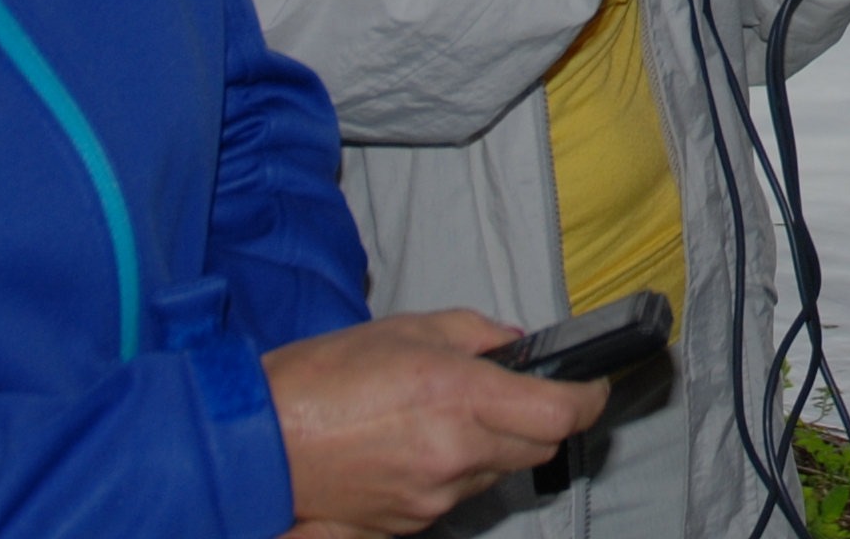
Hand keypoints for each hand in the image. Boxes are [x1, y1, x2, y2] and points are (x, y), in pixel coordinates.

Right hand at [266, 310, 601, 537]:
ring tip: (446, 414)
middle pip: (539, 446)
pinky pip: (457, 493)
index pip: (560, 413)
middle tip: (515, 392)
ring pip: (498, 470)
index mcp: (458, 397)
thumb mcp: (406, 329)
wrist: (258, 445)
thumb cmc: (320, 380)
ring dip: (494, 443)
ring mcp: (434, 496)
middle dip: (541, 418)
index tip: (591, 384)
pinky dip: (456, 467)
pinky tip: (417, 444)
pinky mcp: (412, 523)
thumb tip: (512, 346)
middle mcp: (454, 453)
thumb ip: (475, 334)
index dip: (588, 397)